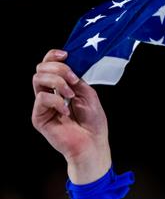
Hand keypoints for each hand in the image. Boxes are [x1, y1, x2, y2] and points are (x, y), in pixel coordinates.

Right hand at [31, 49, 111, 183]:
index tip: (65, 54)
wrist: (93, 144)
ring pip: (38, 79)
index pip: (49, 65)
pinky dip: (57, 101)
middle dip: (59, 69)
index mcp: (61, 87)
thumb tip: (66, 64)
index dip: (53, 56)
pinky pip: (42, 99)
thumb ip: (75, 79)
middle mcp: (49, 93)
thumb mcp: (88, 94)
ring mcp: (43, 105)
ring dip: (58, 82)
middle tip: (74, 80)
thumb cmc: (93, 123)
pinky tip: (66, 111)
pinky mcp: (39, 117)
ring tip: (71, 95)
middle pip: (41, 69)